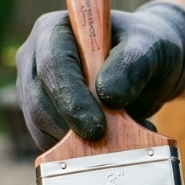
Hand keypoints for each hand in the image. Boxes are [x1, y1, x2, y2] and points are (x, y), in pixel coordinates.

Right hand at [16, 1, 184, 148]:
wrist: (149, 67)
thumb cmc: (146, 47)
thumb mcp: (149, 46)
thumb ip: (131, 63)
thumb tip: (108, 94)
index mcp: (54, 30)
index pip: (51, 65)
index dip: (71, 99)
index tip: (97, 127)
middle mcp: (35, 59)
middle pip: (38, 101)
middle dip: (71, 128)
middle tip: (110, 146)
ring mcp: (35, 90)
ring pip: (40, 127)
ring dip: (77, 145)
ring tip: (122, 142)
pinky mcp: (44, 118)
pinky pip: (51, 143)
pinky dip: (79, 153)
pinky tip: (112, 148)